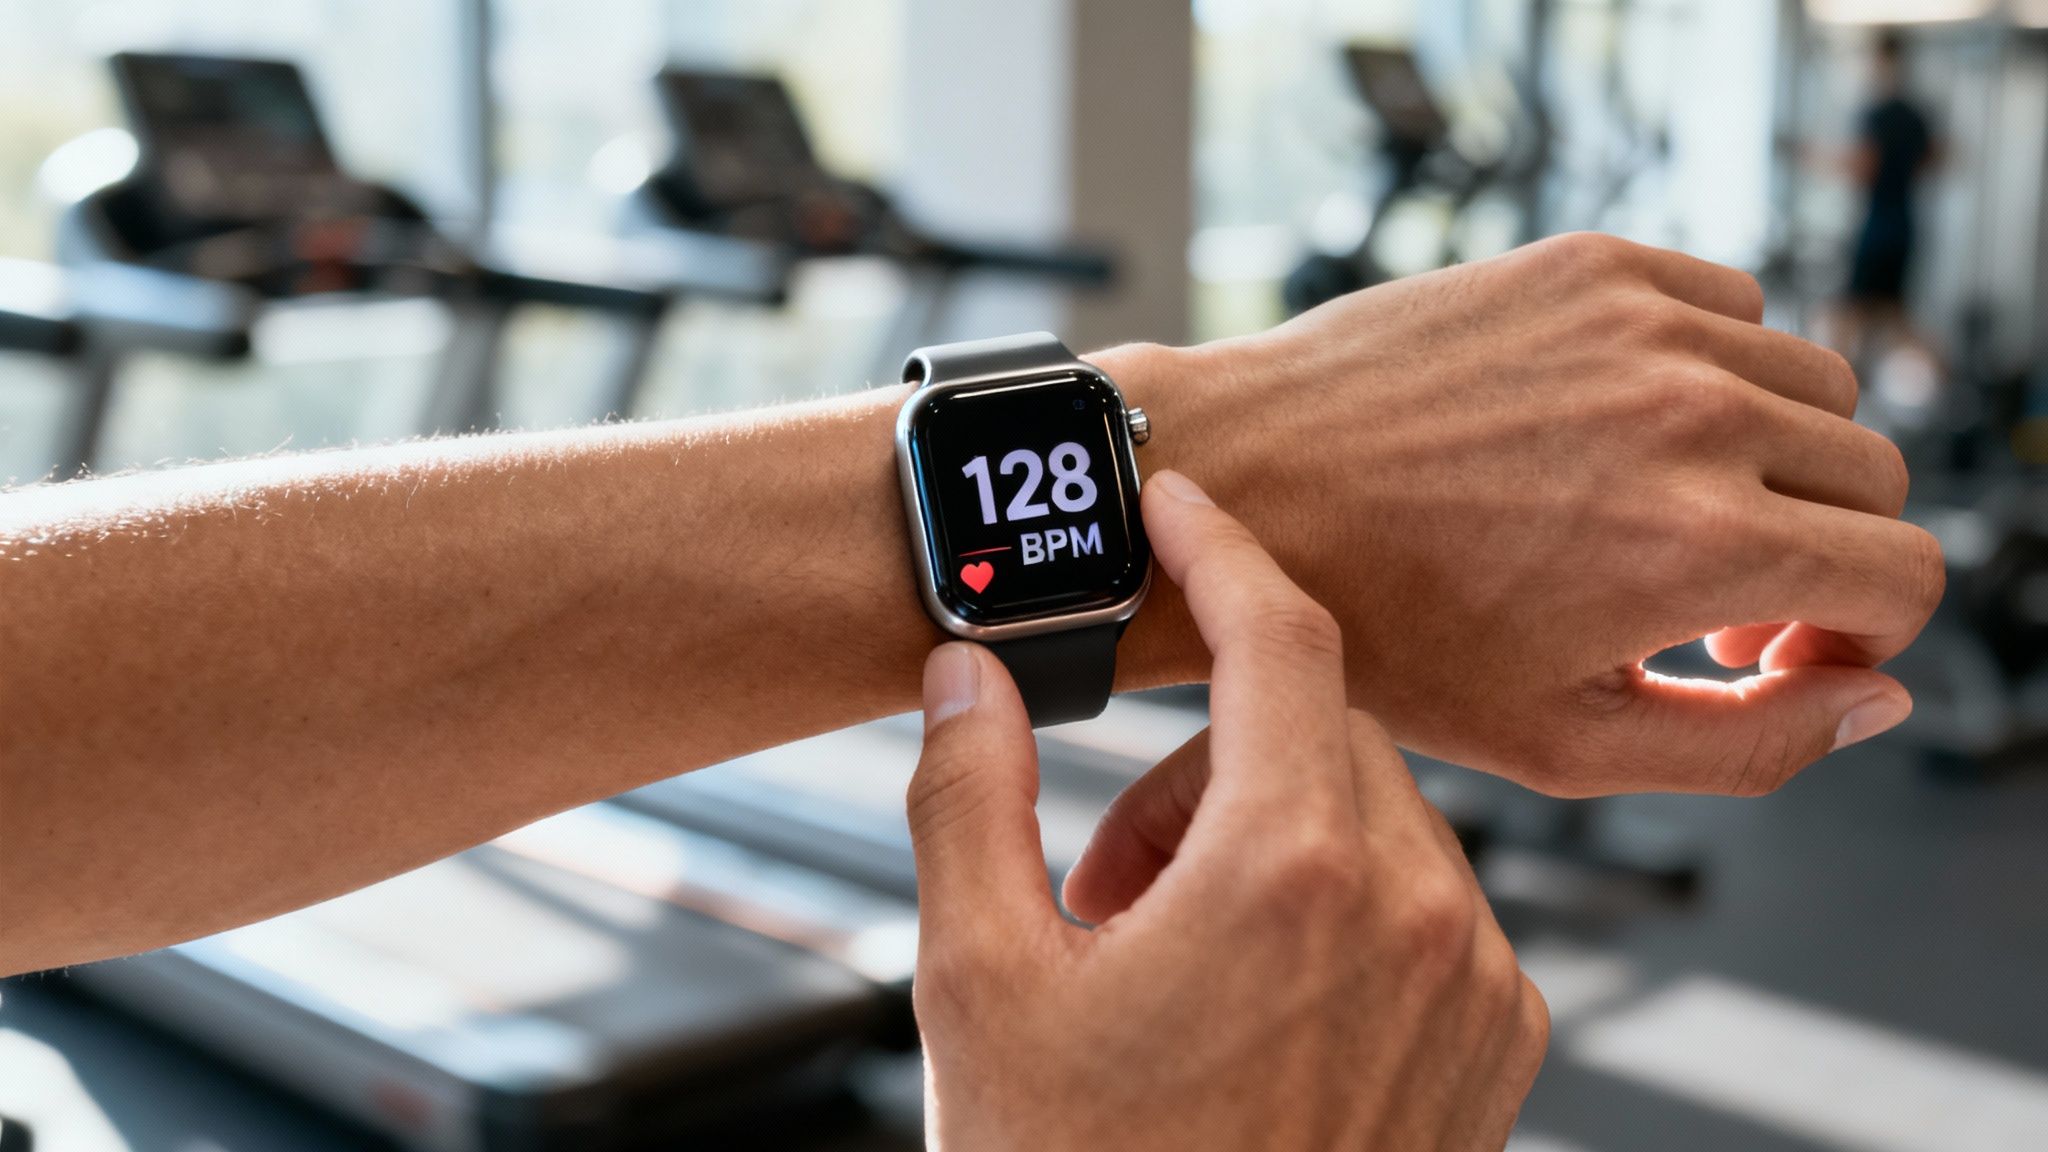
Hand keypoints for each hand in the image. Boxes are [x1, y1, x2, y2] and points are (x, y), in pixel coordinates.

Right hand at [907, 471, 1545, 1151]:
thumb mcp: (982, 983)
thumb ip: (969, 796)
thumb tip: (962, 680)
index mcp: (1292, 873)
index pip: (1278, 638)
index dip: (1219, 549)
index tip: (1179, 507)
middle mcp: (1416, 912)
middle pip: (1315, 723)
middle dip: (1203, 756)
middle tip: (1109, 873)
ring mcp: (1472, 981)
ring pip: (1370, 807)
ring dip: (1265, 830)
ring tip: (1170, 960)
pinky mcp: (1495, 1039)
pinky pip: (1424, 895)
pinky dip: (1336, 899)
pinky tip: (1251, 1001)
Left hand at [1128, 232, 1944, 795]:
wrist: (1245, 485)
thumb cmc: (1379, 625)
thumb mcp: (1564, 741)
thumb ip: (1752, 741)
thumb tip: (1873, 695)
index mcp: (1704, 542)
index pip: (1908, 578)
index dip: (1858, 636)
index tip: (1770, 648)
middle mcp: (1696, 413)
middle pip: (1874, 478)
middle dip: (1820, 550)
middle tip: (1707, 596)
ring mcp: (1646, 323)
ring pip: (1813, 386)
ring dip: (1771, 458)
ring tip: (1659, 512)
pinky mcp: (1593, 262)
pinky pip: (1732, 305)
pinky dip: (1710, 368)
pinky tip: (1614, 428)